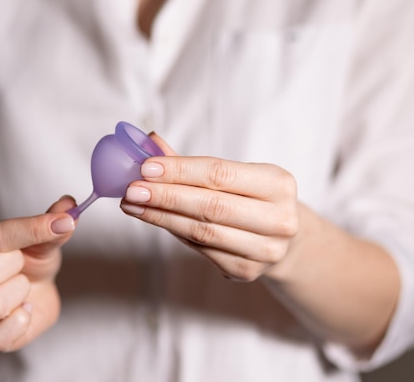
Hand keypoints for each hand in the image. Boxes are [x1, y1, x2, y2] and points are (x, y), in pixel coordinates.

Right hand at [0, 196, 75, 350]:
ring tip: (24, 286)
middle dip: (14, 267)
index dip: (31, 230)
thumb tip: (69, 206)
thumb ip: (52, 223)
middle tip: (23, 264)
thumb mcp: (42, 237)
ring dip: (18, 293)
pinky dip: (19, 322)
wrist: (34, 292)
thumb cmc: (31, 259)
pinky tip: (26, 309)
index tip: (64, 224)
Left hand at [120, 135, 298, 280]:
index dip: (180, 171)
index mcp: (279, 184)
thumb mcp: (234, 174)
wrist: (281, 237)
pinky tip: (154, 219)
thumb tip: (150, 142)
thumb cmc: (250, 198)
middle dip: (165, 196)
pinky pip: (201, 250)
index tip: (146, 167)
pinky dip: (173, 232)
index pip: (220, 174)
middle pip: (211, 206)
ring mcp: (265, 250)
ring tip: (133, 205)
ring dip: (161, 217)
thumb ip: (193, 163)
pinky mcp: (247, 271)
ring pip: (202, 232)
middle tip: (132, 190)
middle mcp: (279, 219)